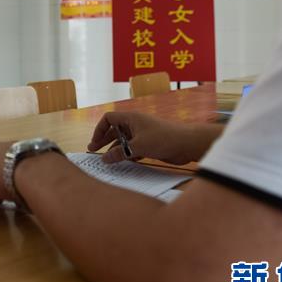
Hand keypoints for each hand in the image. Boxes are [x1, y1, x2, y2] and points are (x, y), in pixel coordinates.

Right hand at [88, 111, 206, 164]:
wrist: (187, 144)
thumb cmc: (163, 139)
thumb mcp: (138, 146)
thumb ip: (120, 153)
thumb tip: (104, 158)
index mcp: (131, 118)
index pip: (109, 119)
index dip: (100, 129)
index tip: (95, 143)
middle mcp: (135, 124)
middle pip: (114, 131)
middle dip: (104, 140)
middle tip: (94, 151)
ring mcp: (142, 134)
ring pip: (123, 141)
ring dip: (115, 149)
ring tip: (108, 160)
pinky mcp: (148, 144)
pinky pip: (132, 148)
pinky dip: (126, 154)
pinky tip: (122, 163)